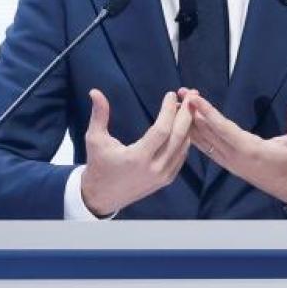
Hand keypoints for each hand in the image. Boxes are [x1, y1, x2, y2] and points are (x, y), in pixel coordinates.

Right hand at [80, 89, 192, 216]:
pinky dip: (185, 139)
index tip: (169, 94)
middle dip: (187, 114)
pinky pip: (181, 156)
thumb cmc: (98, 165)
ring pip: (183, 146)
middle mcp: (154, 169)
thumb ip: (99, 115)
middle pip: (178, 137)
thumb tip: (95, 91)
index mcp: (137, 158)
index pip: (161, 130)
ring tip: (189, 106)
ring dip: (188, 125)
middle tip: (191, 95)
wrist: (102, 196)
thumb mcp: (95, 139)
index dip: (168, 111)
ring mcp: (163, 176)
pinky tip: (185, 125)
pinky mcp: (166, 180)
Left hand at [183, 90, 286, 204]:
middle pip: (209, 133)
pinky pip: (210, 150)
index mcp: (250, 150)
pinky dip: (198, 137)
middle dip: (194, 113)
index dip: (208, 113)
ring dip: (192, 123)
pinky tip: (188, 127)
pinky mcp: (231, 166)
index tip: (194, 99)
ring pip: (206, 142)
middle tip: (183, 93)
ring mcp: (231, 164)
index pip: (223, 129)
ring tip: (181, 105)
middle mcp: (236, 158)